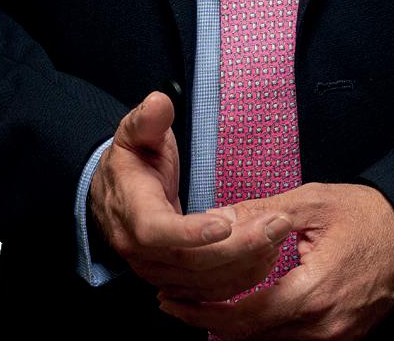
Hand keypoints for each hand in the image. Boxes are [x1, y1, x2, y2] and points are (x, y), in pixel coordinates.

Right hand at [90, 91, 294, 298]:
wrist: (114, 193)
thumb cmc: (131, 159)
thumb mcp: (135, 131)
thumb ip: (148, 119)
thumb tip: (159, 103)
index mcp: (132, 212)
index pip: (157, 231)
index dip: (190, 232)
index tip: (226, 223)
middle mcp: (142, 252)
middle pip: (190, 262)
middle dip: (239, 247)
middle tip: (278, 225)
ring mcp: (158, 271)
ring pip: (205, 282)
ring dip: (246, 264)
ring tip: (279, 237)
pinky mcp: (175, 281)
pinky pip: (209, 290)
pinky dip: (240, 278)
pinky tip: (266, 257)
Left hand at [157, 181, 393, 339]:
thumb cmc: (368, 212)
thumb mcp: (312, 202)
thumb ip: (261, 213)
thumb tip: (214, 219)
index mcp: (314, 292)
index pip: (246, 316)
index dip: (204, 312)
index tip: (172, 299)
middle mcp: (324, 326)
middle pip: (253, 335)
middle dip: (210, 320)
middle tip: (173, 302)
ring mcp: (336, 335)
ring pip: (271, 339)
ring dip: (234, 324)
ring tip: (199, 302)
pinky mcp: (344, 335)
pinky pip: (293, 336)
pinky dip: (264, 323)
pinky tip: (243, 306)